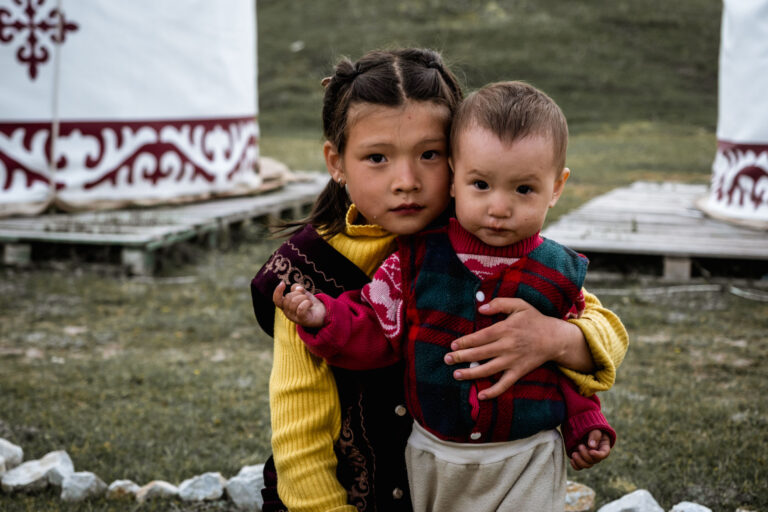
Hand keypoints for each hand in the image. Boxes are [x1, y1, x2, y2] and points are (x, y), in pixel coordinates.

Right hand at [272, 282, 326, 327]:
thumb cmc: (310, 303)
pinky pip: (301, 308)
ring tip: (308, 301)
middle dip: (298, 293)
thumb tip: (297, 288)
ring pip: (294, 302)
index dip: (277, 291)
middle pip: (288, 298)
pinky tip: (311, 304)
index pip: (276, 300)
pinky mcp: (301, 320)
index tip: (283, 283)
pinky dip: (307, 303)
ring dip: (304, 298)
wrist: (322, 314)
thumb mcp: (303, 293)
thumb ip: (298, 289)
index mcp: (286, 306)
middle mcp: (287, 312)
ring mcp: (294, 317)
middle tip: (305, 297)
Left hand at [443, 297, 584, 399]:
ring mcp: (513, 361)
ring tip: (456, 374)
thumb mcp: (520, 305)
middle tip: (447, 359)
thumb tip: (481, 308)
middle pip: (480, 353)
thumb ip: (500, 303)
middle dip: (461, 357)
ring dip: (471, 373)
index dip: (465, 342)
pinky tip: (481, 395)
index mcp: (506, 329)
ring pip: (488, 369)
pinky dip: (493, 391)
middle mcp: (508, 346)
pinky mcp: (519, 372)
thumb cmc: (534, 320)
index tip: (453, 345)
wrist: (555, 338)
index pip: (481, 337)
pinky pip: (505, 384)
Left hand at [569, 430, 611, 469]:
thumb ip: (594, 436)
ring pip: (587, 465)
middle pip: (594, 461)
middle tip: (580, 445)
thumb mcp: (594, 429)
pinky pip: (579, 467)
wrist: (581, 427)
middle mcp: (597, 454)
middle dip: (585, 455)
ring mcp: (588, 457)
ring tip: (574, 453)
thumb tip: (592, 446)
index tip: (591, 451)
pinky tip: (572, 460)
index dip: (598, 455)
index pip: (604, 454)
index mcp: (603, 447)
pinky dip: (575, 465)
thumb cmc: (590, 428)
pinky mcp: (580, 458)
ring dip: (580, 461)